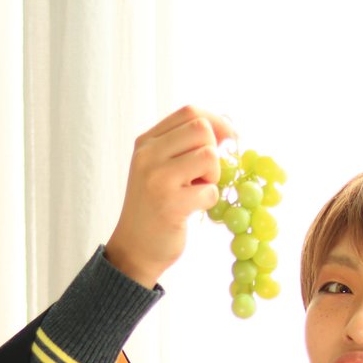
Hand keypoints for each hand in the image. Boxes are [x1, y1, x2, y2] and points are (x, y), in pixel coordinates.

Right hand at [105, 105, 235, 288]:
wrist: (134, 249)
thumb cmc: (155, 207)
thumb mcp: (160, 167)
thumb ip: (184, 146)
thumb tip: (227, 129)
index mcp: (146, 142)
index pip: (189, 112)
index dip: (216, 123)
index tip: (227, 141)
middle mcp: (148, 156)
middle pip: (201, 130)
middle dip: (213, 153)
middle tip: (203, 175)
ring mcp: (157, 179)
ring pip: (209, 156)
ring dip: (213, 177)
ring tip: (196, 191)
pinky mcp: (170, 205)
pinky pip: (210, 191)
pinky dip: (209, 201)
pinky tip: (192, 210)